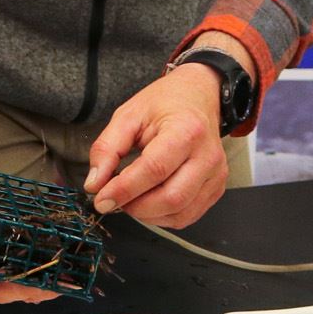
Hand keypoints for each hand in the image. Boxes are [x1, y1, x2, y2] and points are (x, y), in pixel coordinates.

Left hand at [85, 37, 245, 226]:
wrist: (198, 97)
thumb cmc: (165, 103)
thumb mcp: (127, 116)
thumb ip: (107, 149)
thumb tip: (95, 184)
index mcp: (186, 130)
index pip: (154, 169)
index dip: (124, 190)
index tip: (102, 200)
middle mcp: (207, 155)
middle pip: (171, 198)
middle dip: (135, 207)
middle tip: (114, 198)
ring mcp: (216, 175)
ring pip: (180, 213)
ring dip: (147, 214)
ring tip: (131, 197)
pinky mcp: (217, 188)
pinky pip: (188, 216)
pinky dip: (163, 216)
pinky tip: (149, 201)